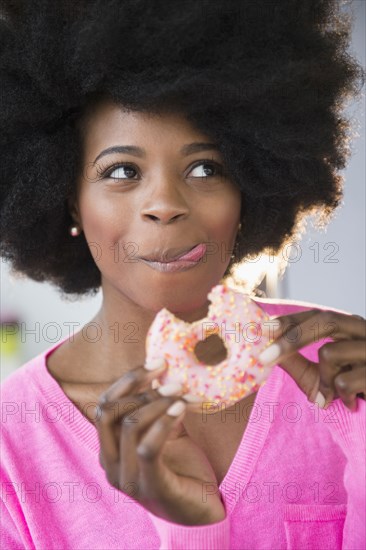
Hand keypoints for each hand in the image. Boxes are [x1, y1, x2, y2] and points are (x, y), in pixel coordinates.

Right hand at [94, 362, 225, 525]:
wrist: (202, 510)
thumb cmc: (182, 467)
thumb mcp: (165, 431)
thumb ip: (157, 407)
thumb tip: (162, 369)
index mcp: (109, 449)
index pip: (103, 406)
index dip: (127, 380)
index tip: (156, 362)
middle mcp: (110, 465)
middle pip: (108, 411)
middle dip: (139, 385)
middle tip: (170, 374)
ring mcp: (127, 479)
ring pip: (130, 425)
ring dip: (158, 401)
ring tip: (182, 392)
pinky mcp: (151, 488)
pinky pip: (148, 448)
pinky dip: (164, 422)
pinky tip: (182, 408)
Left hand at [258, 309, 365, 410]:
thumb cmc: (355, 391)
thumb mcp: (321, 377)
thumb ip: (296, 362)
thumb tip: (261, 348)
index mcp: (351, 329)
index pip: (318, 315)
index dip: (290, 320)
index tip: (262, 329)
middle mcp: (365, 331)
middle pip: (325, 321)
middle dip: (291, 338)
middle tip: (264, 357)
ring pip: (330, 353)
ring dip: (321, 380)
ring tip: (331, 397)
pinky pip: (344, 381)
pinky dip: (339, 396)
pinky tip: (352, 404)